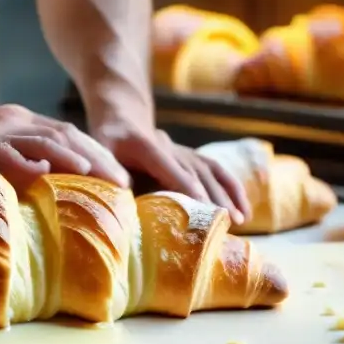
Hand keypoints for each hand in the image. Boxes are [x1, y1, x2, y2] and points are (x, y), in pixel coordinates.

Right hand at [0, 104, 130, 201]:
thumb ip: (20, 172)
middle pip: (69, 134)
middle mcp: (11, 122)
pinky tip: (54, 178)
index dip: (99, 154)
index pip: (69, 134)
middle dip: (101, 157)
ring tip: (105, 181)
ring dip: (81, 160)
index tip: (122, 180)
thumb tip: (56, 203)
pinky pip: (12, 154)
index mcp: (17, 124)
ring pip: (49, 139)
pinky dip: (35, 165)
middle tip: (126, 185)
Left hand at [91, 118, 250, 224]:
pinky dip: (232, 188)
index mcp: (146, 145)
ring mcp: (184, 151)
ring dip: (227, 195)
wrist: (121, 120)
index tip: (203, 205)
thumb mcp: (99, 151)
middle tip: (228, 223)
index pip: (170, 167)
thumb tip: (123, 189)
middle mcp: (170, 147)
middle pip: (197, 172)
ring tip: (240, 220)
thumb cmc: (106, 142)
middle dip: (214, 197)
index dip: (187, 185)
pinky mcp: (191, 156)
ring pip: (211, 171)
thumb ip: (109, 169)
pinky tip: (243, 207)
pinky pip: (216, 170)